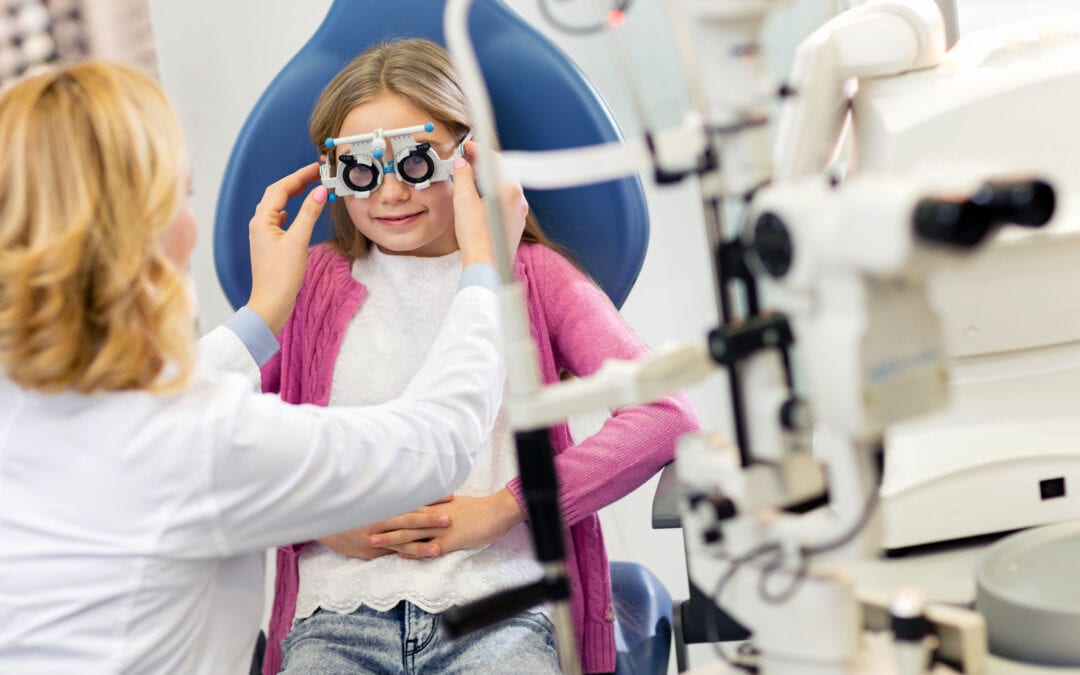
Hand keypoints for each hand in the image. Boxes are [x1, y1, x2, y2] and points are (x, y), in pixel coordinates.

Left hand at [244, 163, 326, 333]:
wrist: (270, 304)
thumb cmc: (281, 276)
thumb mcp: (298, 241)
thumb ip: (309, 214)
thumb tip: (320, 191)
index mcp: (262, 220)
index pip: (282, 188)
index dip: (300, 175)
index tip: (318, 167)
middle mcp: (259, 223)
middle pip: (277, 193)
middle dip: (297, 181)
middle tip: (317, 173)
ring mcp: (263, 234)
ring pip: (277, 205)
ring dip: (293, 194)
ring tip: (310, 187)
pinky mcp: (269, 244)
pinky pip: (278, 219)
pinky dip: (290, 210)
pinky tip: (295, 213)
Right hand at [319, 495, 454, 559]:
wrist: (320, 516)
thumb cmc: (348, 502)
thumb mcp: (368, 492)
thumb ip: (389, 491)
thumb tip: (411, 482)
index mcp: (382, 503)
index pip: (410, 500)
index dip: (430, 499)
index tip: (449, 496)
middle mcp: (378, 520)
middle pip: (408, 520)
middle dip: (430, 520)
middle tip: (450, 519)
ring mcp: (373, 537)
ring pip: (401, 541)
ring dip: (421, 546)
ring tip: (439, 549)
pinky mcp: (369, 551)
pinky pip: (391, 553)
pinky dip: (405, 555)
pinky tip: (419, 559)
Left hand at [370, 489, 525, 559]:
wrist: (497, 512)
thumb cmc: (479, 509)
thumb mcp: (456, 504)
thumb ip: (440, 507)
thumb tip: (432, 508)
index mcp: (435, 506)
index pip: (408, 508)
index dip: (389, 511)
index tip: (372, 512)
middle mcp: (434, 516)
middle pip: (403, 519)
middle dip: (382, 523)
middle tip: (362, 526)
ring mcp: (440, 529)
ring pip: (411, 534)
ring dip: (391, 538)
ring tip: (373, 542)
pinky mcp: (449, 541)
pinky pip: (428, 547)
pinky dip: (413, 551)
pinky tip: (400, 555)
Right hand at [452, 141, 527, 268]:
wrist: (486, 266)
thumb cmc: (477, 239)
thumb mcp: (463, 201)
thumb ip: (463, 177)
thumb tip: (462, 165)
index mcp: (509, 190)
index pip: (496, 160)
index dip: (479, 150)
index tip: (467, 148)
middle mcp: (519, 199)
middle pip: (503, 172)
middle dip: (484, 164)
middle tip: (467, 160)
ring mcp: (519, 212)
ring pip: (505, 187)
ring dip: (489, 179)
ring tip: (471, 179)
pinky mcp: (516, 224)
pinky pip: (506, 201)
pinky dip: (493, 194)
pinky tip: (480, 199)